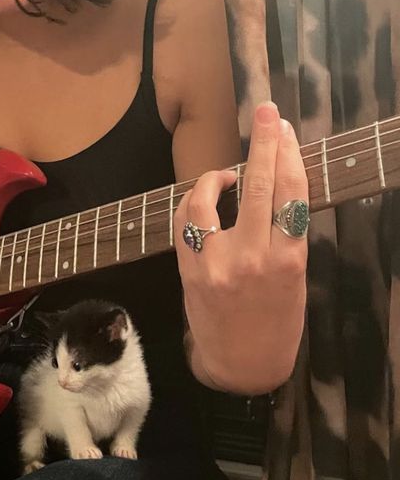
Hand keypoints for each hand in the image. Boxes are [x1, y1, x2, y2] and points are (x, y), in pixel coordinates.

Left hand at [173, 101, 308, 393]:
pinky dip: (190, 204)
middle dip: (263, 143)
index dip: (288, 152)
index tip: (285, 129)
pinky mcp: (188, 272)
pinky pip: (183, 225)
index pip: (291, 191)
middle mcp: (252, 256)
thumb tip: (274, 193)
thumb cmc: (277, 326)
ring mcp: (215, 264)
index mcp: (289, 258)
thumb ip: (284, 237)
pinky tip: (200, 199)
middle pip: (257, 185)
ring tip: (224, 174)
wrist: (241, 367)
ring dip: (214, 177)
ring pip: (208, 201)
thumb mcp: (295, 281)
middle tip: (266, 113)